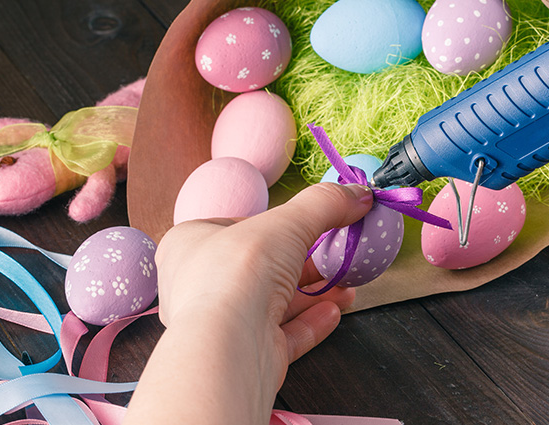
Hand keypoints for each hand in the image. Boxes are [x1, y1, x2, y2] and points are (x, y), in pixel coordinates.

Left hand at [124, 182, 372, 424]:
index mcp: (189, 244)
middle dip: (306, 264)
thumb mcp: (287, 222)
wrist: (228, 347)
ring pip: (274, 304)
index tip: (312, 224)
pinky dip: (310, 323)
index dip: (277, 224)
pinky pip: (281, 335)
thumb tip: (358, 193)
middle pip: (262, 268)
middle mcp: (199, 285)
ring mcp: (220, 323)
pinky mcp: (243, 354)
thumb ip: (324, 205)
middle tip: (338, 256)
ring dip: (314, 294)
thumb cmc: (240, 272)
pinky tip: (335, 311)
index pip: (238, 227)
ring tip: (348, 286)